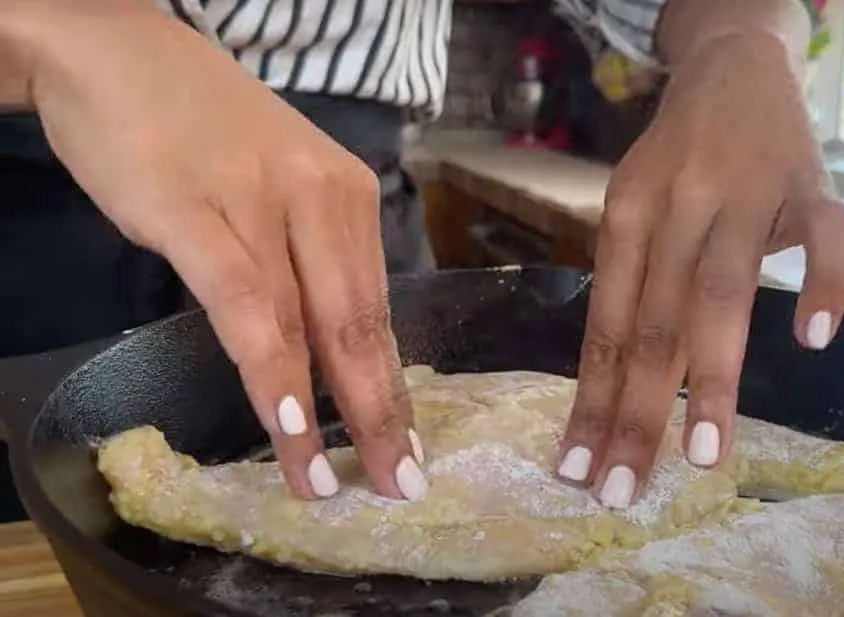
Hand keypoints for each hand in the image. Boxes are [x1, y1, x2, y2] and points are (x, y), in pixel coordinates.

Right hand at [11, 3, 425, 500]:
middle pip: (359, 325)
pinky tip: (286, 426)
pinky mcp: (195, 211)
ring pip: (306, 325)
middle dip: (382, 416)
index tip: (411, 447)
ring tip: (334, 482)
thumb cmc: (200, 129)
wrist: (115, 52)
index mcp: (347, 196)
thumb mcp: (276, 187)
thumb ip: (304, 258)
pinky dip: (268, 371)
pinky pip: (244, 305)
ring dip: (323, 416)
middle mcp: (321, 198)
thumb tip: (328, 344)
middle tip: (401, 484)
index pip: (378, 309)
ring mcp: (260, 203)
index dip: (394, 387)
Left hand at [556, 33, 843, 506]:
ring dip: (714, 376)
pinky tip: (815, 340)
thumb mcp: (634, 207)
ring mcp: (749, 194)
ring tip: (706, 452)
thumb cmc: (678, 156)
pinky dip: (825, 285)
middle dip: (637, 413)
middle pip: (655, 323)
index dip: (592, 400)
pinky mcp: (812, 185)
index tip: (578, 468)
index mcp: (629, 215)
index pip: (607, 325)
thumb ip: (632, 285)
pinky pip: (828, 238)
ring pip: (725, 291)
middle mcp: (680, 207)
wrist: (735, 64)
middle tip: (624, 489)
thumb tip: (611, 387)